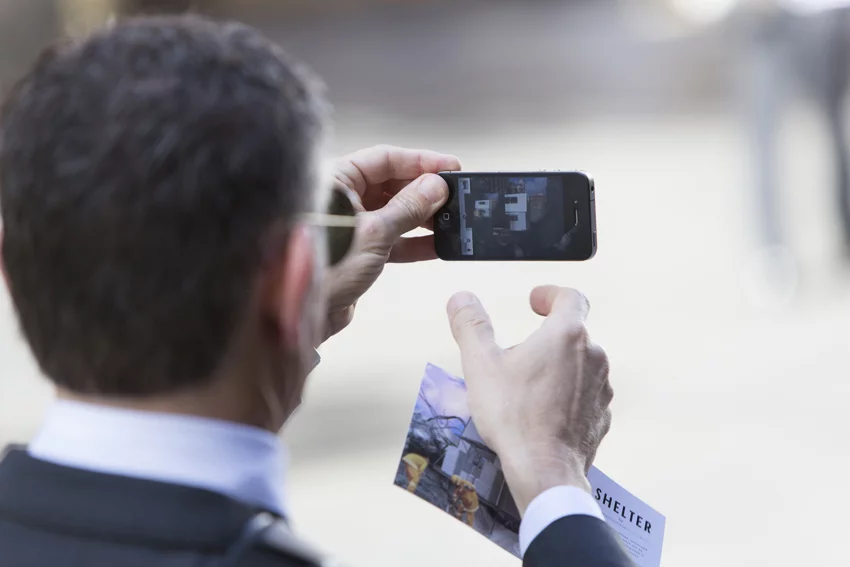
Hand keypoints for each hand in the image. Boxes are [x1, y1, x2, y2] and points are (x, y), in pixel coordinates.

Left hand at [321, 145, 460, 341]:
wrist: (299, 315)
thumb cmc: (322, 266)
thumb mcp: (373, 233)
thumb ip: (408, 208)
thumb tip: (435, 187)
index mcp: (335, 181)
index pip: (384, 159)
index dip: (420, 162)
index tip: (450, 168)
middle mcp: (340, 199)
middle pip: (391, 185)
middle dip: (424, 192)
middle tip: (454, 197)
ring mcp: (350, 227)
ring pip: (394, 214)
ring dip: (423, 219)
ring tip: (451, 221)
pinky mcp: (356, 253)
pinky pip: (391, 241)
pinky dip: (413, 243)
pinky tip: (437, 246)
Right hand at [447, 285, 612, 513]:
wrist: (545, 470)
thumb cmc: (514, 417)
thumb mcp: (481, 364)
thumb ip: (470, 325)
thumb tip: (461, 298)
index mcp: (567, 335)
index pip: (570, 296)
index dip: (550, 294)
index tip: (535, 301)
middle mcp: (593, 356)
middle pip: (570, 333)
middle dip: (544, 339)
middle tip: (515, 357)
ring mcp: (601, 387)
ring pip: (579, 365)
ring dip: (556, 368)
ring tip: (525, 389)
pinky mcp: (602, 415)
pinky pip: (584, 395)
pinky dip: (566, 395)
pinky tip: (542, 413)